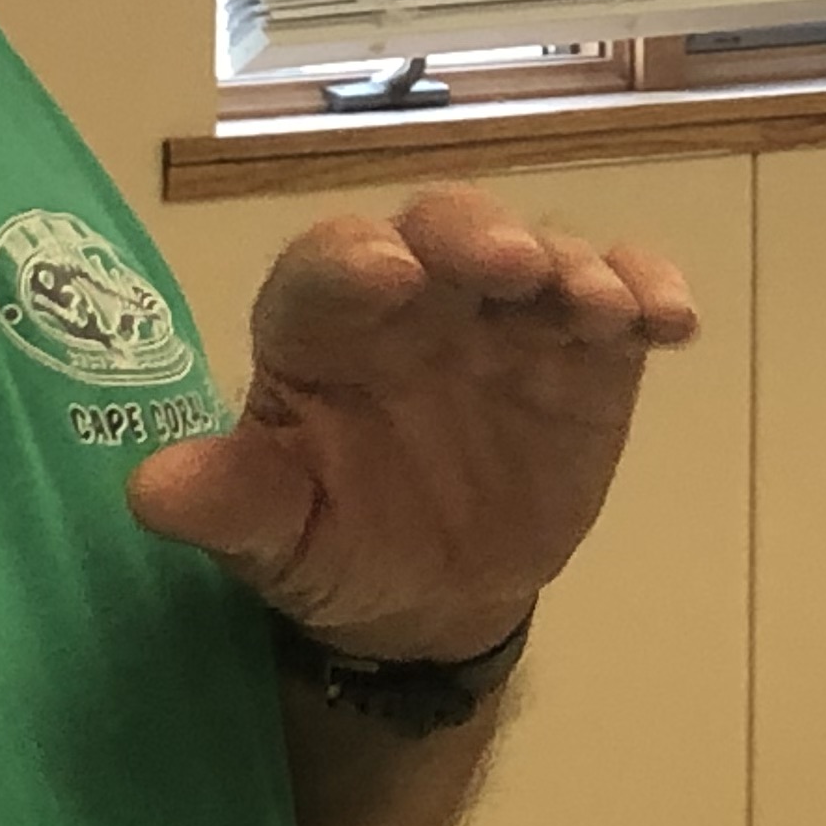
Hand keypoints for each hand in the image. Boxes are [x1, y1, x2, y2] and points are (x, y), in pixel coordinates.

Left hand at [130, 185, 695, 661]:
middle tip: (512, 267)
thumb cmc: (335, 544)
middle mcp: (417, 297)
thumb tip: (151, 490)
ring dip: (577, 268)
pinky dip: (651, 294)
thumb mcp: (273, 540)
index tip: (386, 277)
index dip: (353, 262)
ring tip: (605, 310)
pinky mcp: (586, 350)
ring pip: (544, 253)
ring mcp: (508, 315)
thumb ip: (228, 503)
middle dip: (476, 237)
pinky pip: (623, 299)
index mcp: (323, 326)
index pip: (327, 268)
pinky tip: (674, 324)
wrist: (428, 595)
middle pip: (443, 230)